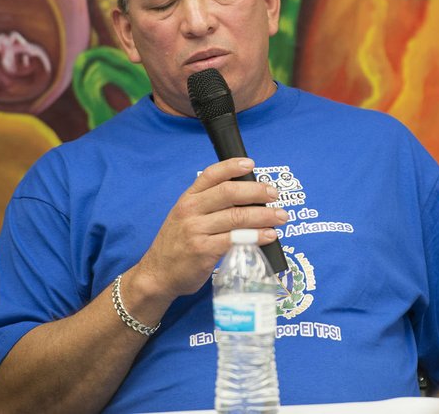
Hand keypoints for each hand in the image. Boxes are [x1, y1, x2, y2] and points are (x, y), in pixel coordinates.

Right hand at [130, 158, 285, 306]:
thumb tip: (248, 198)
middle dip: (256, 191)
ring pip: (236, 216)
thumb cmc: (178, 244)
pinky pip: (235, 239)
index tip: (251, 164)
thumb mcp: (185, 217)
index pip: (211, 175)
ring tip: (280, 216)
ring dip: (263, 215)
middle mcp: (191, 210)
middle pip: (229, 193)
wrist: (158, 275)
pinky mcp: (203, 251)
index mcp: (188, 198)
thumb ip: (209, 205)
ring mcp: (196, 231)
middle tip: (274, 194)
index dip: (231, 166)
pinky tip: (268, 236)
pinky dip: (256, 236)